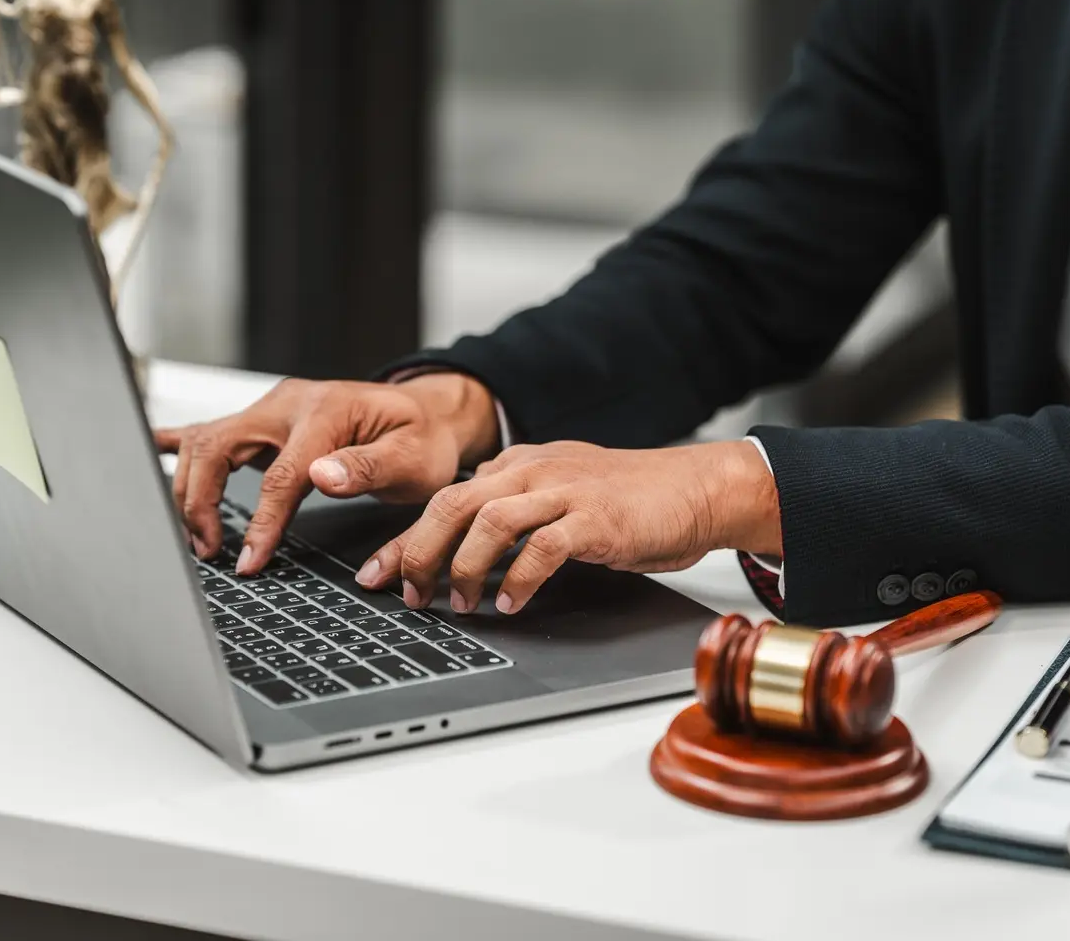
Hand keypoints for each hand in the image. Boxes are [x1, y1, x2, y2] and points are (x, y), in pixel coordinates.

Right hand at [153, 374, 500, 572]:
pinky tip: (152, 454)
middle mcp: (289, 404)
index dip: (260, 522)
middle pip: (218, 447)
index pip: (279, 474)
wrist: (426, 415)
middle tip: (207, 550)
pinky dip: (179, 446)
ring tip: (198, 536)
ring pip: (206, 440)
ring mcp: (272, 410)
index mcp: (325, 412)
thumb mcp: (413, 458)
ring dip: (191, 487)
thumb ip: (367, 467)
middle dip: (200, 501)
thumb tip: (322, 475)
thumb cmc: (423, 439)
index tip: (248, 561)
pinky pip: (211, 431)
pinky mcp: (264, 422)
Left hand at [357, 440, 780, 614]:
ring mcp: (563, 491)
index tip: (375, 576)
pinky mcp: (595, 518)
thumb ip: (514, 507)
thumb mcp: (558, 493)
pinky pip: (543, 547)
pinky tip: (511, 604)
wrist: (695, 488)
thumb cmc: (628, 500)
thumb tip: (464, 538)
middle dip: (419, 552)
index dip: (403, 540)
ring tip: (457, 603)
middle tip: (409, 593)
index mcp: (518, 466)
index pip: (444, 499)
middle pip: (452, 504)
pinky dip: (519, 579)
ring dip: (463, 566)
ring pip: (489, 521)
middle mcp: (532, 470)